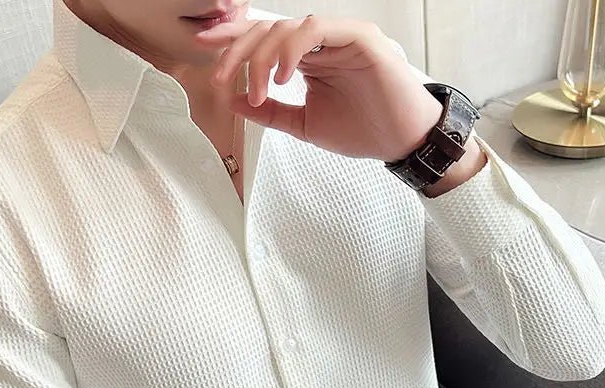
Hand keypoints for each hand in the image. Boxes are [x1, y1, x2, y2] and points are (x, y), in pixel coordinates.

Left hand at [194, 14, 443, 161]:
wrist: (401, 141)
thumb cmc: (361, 130)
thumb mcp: (304, 125)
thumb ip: (270, 112)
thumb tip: (235, 101)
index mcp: (308, 58)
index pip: (265, 40)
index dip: (233, 40)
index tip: (203, 47)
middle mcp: (321, 41)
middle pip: (268, 29)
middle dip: (238, 50)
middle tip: (220, 75)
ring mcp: (340, 35)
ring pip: (287, 29)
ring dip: (263, 57)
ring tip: (260, 90)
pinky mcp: (359, 37)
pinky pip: (315, 30)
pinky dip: (292, 50)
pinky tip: (282, 77)